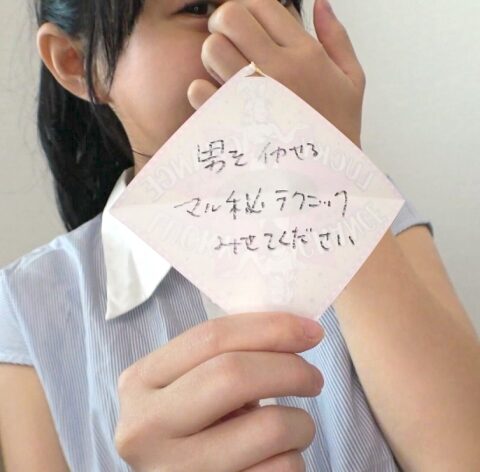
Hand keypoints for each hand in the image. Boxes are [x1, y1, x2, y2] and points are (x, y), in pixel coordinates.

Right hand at [114, 311, 324, 470]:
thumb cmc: (194, 423)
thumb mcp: (191, 383)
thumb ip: (223, 357)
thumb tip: (295, 332)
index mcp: (140, 381)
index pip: (211, 337)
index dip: (269, 328)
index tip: (310, 331)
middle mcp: (145, 427)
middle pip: (234, 375)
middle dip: (290, 369)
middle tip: (312, 377)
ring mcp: (175, 471)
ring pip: (268, 428)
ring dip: (301, 423)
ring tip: (296, 426)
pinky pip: (279, 470)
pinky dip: (292, 458)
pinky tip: (277, 457)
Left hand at [188, 0, 365, 147]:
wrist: (324, 178)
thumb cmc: (336, 131)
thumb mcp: (352, 81)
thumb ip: (337, 37)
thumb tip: (320, 3)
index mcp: (305, 54)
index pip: (262, 3)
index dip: (247, 6)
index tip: (246, 23)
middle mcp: (277, 69)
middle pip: (229, 17)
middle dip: (223, 22)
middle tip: (229, 40)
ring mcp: (251, 98)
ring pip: (210, 49)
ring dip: (212, 57)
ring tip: (225, 73)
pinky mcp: (231, 123)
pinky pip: (199, 90)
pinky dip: (203, 92)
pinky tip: (220, 102)